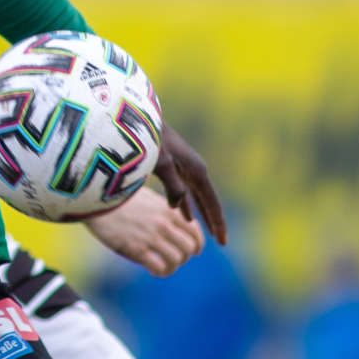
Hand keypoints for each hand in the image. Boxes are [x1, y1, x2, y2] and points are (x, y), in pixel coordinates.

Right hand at [85, 184, 204, 275]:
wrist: (94, 200)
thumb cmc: (116, 196)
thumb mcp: (146, 196)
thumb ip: (162, 208)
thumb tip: (171, 219)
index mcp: (168, 209)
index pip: (194, 231)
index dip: (197, 244)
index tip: (193, 251)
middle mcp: (164, 224)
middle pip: (189, 248)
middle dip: (185, 256)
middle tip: (175, 258)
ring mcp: (152, 238)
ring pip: (177, 260)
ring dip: (172, 266)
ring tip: (163, 265)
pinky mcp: (138, 250)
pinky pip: (160, 268)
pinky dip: (161, 272)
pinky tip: (153, 269)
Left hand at [154, 122, 226, 245]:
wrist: (135, 115)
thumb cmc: (148, 138)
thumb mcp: (161, 163)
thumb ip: (173, 187)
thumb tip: (178, 208)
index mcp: (196, 169)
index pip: (212, 202)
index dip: (217, 223)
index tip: (223, 243)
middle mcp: (193, 167)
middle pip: (207, 200)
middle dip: (213, 221)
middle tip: (221, 242)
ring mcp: (183, 165)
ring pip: (195, 195)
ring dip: (199, 213)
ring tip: (203, 232)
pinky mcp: (170, 163)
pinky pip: (182, 189)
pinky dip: (185, 203)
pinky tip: (181, 213)